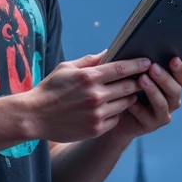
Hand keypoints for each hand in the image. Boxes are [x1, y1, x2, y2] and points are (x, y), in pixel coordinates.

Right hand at [28, 53, 149, 143]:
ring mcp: (97, 114)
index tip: (148, 62)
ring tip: (127, 93)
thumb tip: (109, 52)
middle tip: (142, 78)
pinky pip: (116, 118)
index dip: (138, 64)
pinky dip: (116, 112)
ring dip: (129, 97)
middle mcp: (95, 95)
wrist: (34, 117)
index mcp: (88, 77)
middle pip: (129, 86)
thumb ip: (90, 60)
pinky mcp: (96, 129)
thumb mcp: (66, 68)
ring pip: (126, 103)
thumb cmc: (50, 89)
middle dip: (137, 81)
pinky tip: (111, 108)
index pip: (122, 68)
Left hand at [117, 57, 181, 139]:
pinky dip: (139, 108)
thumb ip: (145, 61)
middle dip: (165, 78)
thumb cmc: (126, 87)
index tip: (174, 58)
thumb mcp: (135, 72)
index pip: (181, 75)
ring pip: (163, 103)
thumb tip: (149, 39)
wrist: (115, 113)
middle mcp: (172, 99)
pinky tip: (131, 100)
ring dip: (154, 91)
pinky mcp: (152, 125)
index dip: (180, 68)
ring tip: (142, 80)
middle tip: (153, 67)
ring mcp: (163, 113)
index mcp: (171, 84)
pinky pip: (148, 116)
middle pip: (176, 89)